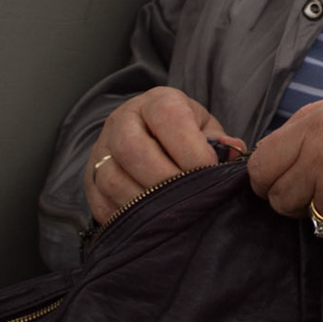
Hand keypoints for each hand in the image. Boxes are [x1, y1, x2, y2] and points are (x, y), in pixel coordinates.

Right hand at [86, 87, 244, 223]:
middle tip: (189, 195)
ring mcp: (100, 151)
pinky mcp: (89, 182)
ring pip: (112, 178)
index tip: (209, 169)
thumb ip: (220, 141)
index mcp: (156, 101)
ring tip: (171, 211)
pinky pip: (100, 203)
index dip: (189, 147)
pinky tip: (149, 220)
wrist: (146, 137)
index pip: (166, 117)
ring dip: (145, 201)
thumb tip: (233, 151)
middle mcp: (122, 121)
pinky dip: (126, 216)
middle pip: (132, 148)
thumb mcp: (205, 128)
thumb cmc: (184, 134)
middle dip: (165, 177)